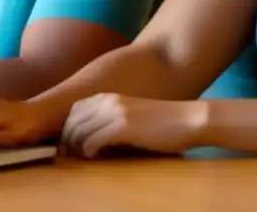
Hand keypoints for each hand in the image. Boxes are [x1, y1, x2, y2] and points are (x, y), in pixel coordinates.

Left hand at [61, 94, 207, 158]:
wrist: (189, 119)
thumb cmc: (163, 123)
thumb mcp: (131, 115)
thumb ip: (110, 120)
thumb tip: (88, 139)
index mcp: (108, 96)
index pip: (74, 111)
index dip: (68, 129)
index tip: (71, 147)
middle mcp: (108, 100)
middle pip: (72, 122)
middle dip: (67, 141)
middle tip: (71, 158)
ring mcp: (115, 112)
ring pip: (78, 132)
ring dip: (76, 149)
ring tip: (84, 160)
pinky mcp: (124, 126)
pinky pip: (93, 140)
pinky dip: (89, 152)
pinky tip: (97, 157)